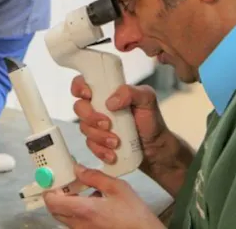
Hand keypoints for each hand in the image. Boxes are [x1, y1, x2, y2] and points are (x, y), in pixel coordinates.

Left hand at [44, 164, 164, 228]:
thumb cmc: (134, 213)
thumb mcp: (117, 187)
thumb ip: (94, 177)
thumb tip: (77, 169)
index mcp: (85, 210)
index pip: (52, 202)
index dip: (48, 190)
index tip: (53, 179)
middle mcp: (80, 224)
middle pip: (54, 211)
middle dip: (55, 196)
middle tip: (64, 183)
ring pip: (64, 218)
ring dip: (66, 204)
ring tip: (79, 190)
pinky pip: (75, 223)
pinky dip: (76, 211)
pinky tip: (93, 202)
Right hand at [71, 76, 192, 196]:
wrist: (156, 148)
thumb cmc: (151, 119)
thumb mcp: (147, 99)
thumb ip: (130, 92)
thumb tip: (110, 102)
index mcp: (106, 91)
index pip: (82, 83)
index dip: (79, 87)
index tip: (89, 95)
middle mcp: (97, 106)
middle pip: (79, 107)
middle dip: (91, 117)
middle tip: (107, 124)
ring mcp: (95, 125)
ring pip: (84, 128)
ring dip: (99, 136)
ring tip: (116, 142)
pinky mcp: (97, 142)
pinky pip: (90, 145)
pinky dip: (101, 150)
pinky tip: (113, 154)